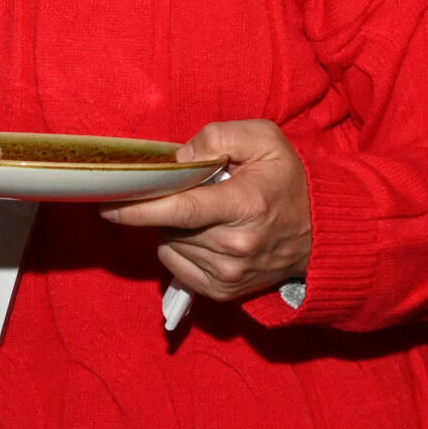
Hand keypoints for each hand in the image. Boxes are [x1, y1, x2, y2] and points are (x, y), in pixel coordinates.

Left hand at [100, 119, 311, 302]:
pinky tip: (202, 233)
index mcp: (245, 206)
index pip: (180, 209)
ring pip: (169, 245)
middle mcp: (235, 247)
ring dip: (172, 226)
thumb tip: (177, 160)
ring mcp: (229, 274)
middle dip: (163, 204)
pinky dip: (179, 246)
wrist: (321, 233)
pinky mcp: (223, 291)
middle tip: (183, 188)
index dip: (138, 208)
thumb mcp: (263, 139)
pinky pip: (176, 265)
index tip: (106, 203)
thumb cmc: (288, 180)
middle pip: (170, 225)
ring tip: (204, 211)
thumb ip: (217, 137)